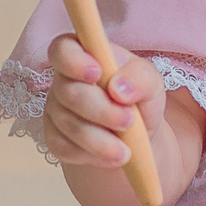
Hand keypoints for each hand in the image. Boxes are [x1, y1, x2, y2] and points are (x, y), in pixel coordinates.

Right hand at [43, 35, 165, 169]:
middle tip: (129, 121)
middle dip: (101, 110)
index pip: (63, 49)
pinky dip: (90, 155)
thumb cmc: (138, 98)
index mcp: (84, 55)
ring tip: (125, 150)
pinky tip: (110, 156)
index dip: (74, 61)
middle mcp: (63, 80)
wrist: (135, 136)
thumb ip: (140, 78)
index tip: (96, 74)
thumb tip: (119, 89)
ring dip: (99, 140)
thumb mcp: (151, 82)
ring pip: (68, 124)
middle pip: (68, 92)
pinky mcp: (54, 137)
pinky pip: (64, 147)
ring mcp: (55, 109)